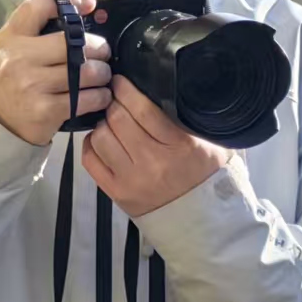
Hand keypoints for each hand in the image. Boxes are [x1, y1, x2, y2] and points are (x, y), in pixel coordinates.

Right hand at [0, 0, 111, 145]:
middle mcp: (20, 58)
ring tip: (101, 75)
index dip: (70, 0)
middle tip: (102, 53)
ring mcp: (33, 85)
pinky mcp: (46, 111)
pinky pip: (87, 99)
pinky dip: (100, 97)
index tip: (89, 4)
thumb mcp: (6, 46)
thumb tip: (76, 12)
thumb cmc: (3, 79)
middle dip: (98, 47)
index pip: (40, 6)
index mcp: (11, 37)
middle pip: (75, 42)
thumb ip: (33, 30)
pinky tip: (99, 95)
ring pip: (87, 72)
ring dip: (102, 73)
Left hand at [81, 74, 233, 217]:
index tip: (120, 81)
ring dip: (103, 124)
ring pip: (100, 137)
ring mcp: (131, 180)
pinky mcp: (117, 193)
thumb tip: (161, 89)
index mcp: (179, 147)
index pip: (143, 110)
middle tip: (115, 96)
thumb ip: (187, 119)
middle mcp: (152, 163)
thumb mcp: (211, 143)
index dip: (127, 90)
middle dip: (113, 102)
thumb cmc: (206, 177)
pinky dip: (92, 145)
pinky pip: (90, 160)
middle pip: (118, 119)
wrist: (202, 220)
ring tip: (111, 121)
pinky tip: (102, 140)